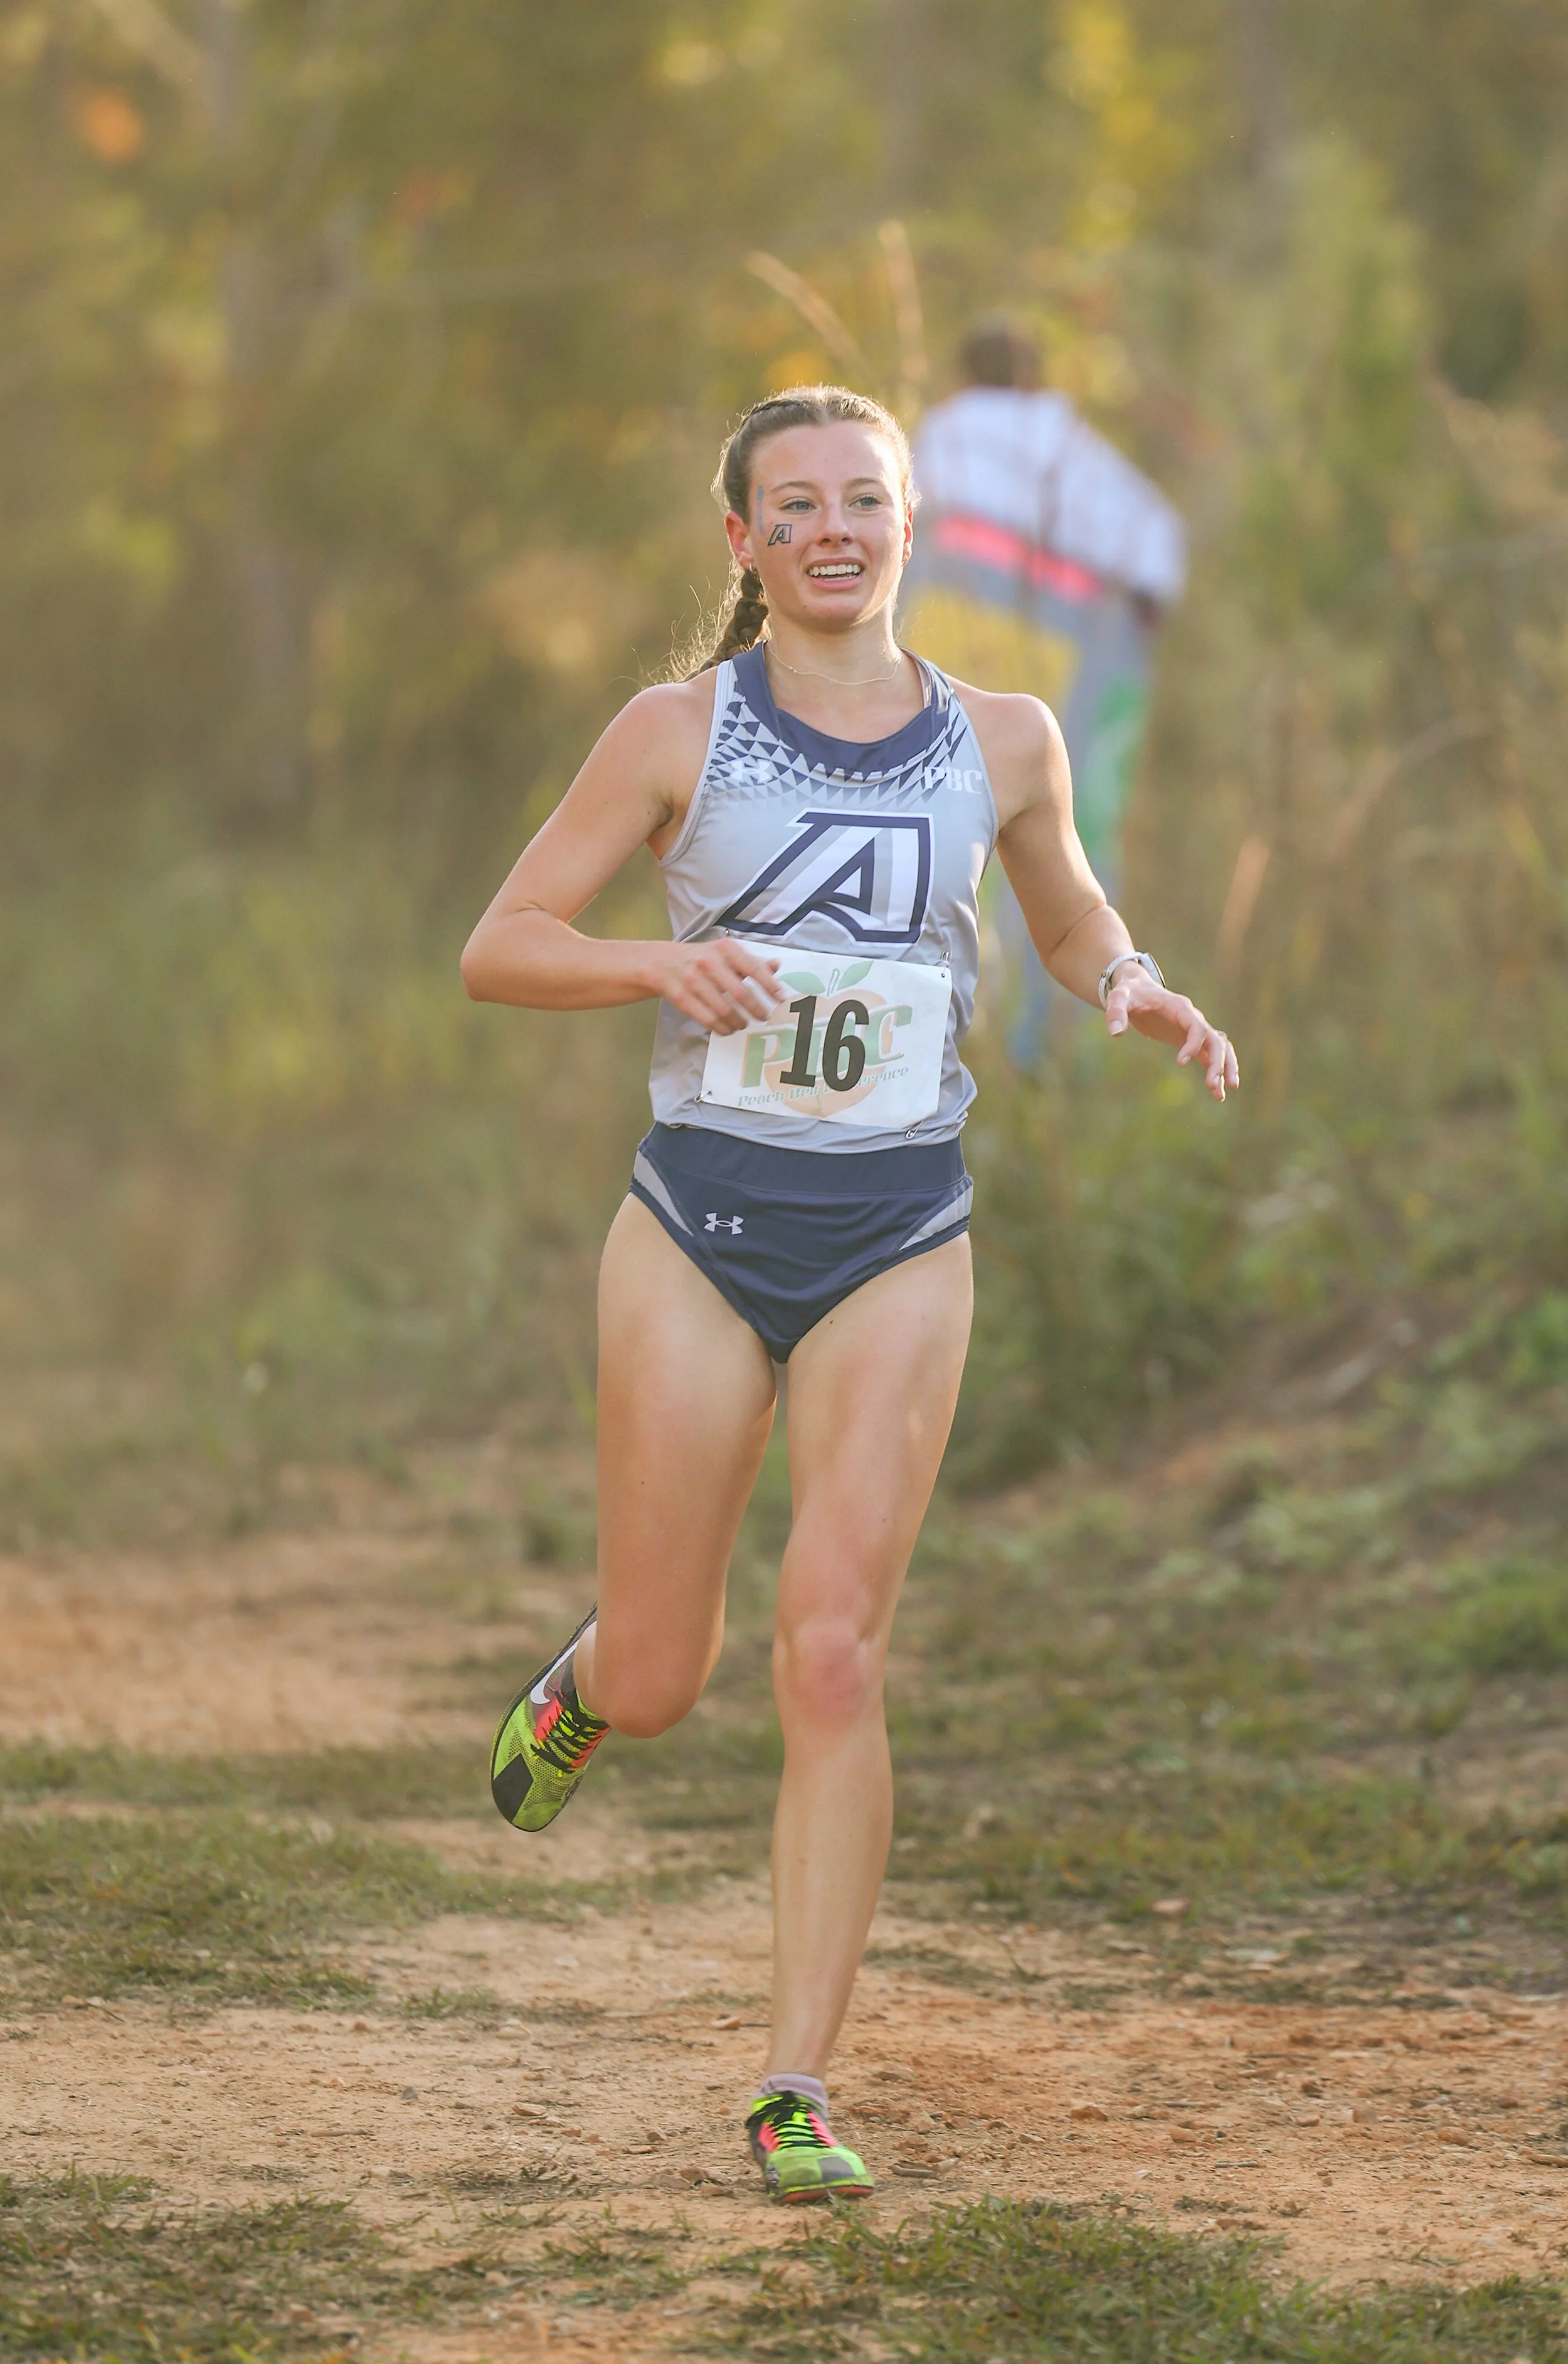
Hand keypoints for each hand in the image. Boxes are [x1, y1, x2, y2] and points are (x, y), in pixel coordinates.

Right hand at [654, 938, 784, 1034]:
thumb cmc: (702, 958)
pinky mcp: (682, 998)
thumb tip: (776, 965)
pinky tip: (728, 1029)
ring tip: (744, 1024)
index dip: (770, 986)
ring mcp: (693, 980)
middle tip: (765, 1017)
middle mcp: (709, 962)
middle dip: (756, 1009)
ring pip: (724, 1010)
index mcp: (724, 949)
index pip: (753, 968)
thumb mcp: (726, 953)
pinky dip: (721, 1028)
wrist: (662, 963)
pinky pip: (707, 1019)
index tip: (781, 999)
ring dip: (739, 1022)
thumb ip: (751, 961)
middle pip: (740, 993)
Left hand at [1104, 968, 1238, 1102]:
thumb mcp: (1119, 998)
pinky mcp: (1190, 1041)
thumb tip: (1115, 1033)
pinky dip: (1215, 1072)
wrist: (1138, 989)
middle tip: (1212, 1085)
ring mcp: (1195, 1030)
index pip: (1197, 1026)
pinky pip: (1209, 1056)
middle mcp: (1193, 1018)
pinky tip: (1216, 1094)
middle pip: (1215, 1040)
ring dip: (1224, 1069)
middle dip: (1217, 1062)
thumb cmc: (1129, 993)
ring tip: (1220, 1095)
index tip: (1181, 1062)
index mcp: (1180, 1007)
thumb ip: (1116, 1012)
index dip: (1193, 1044)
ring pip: (1219, 1048)